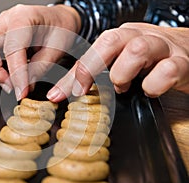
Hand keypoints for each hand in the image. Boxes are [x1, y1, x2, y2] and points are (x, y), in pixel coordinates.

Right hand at [0, 4, 80, 100]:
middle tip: (9, 88)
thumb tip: (24, 85)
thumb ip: (39, 67)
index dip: (15, 74)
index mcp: (24, 17)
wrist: (58, 18)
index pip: (13, 48)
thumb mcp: (57, 48)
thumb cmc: (60, 28)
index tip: (20, 91)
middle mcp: (6, 19)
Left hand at [47, 23, 188, 101]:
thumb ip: (95, 75)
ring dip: (123, 75)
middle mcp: (138, 36)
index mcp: (121, 37)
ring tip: (124, 86)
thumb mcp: (120, 63)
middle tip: (84, 90)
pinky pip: (167, 71)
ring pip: (136, 51)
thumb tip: (66, 91)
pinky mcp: (182, 61)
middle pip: (110, 41)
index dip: (73, 74)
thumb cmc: (151, 59)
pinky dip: (154, 85)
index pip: (91, 50)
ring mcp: (161, 46)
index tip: (58, 95)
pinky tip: (150, 90)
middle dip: (90, 68)